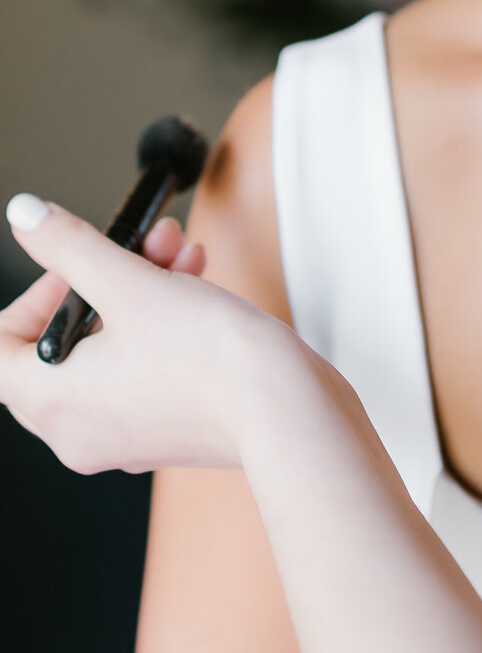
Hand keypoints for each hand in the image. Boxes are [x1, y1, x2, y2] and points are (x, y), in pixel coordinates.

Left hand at [1, 195, 286, 473]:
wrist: (284, 409)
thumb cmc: (210, 358)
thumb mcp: (131, 283)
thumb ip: (70, 245)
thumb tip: (23, 215)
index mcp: (52, 402)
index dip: (30, 296)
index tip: (72, 267)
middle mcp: (75, 430)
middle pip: (58, 342)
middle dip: (99, 281)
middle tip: (134, 249)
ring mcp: (119, 437)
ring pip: (104, 350)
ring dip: (135, 292)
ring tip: (178, 254)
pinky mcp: (160, 431)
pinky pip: (138, 370)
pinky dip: (156, 326)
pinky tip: (193, 285)